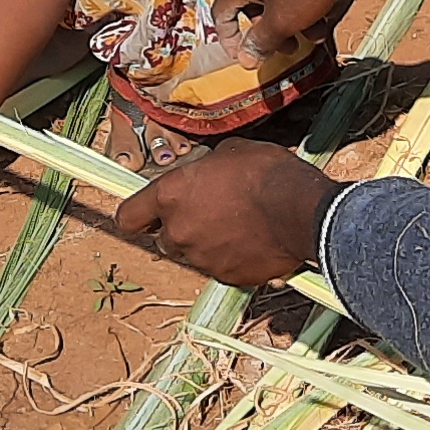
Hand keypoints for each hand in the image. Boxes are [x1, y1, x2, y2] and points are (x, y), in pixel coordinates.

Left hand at [114, 142, 343, 286]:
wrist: (302, 210)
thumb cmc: (266, 173)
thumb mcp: (228, 152)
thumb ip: (204, 169)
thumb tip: (207, 174)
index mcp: (170, 196)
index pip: (128, 217)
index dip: (137, 215)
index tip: (146, 214)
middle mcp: (178, 231)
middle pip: (163, 238)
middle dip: (181, 228)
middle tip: (209, 214)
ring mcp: (201, 258)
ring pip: (193, 254)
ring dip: (207, 243)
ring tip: (238, 226)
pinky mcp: (227, 277)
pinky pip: (221, 268)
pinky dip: (232, 258)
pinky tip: (253, 241)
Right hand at [216, 0, 359, 57]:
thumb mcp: (284, 21)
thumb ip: (262, 41)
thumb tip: (246, 57)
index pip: (221, 15)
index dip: (231, 40)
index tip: (245, 54)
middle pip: (251, 6)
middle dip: (270, 32)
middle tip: (287, 47)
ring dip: (290, 18)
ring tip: (314, 31)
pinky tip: (322, 10)